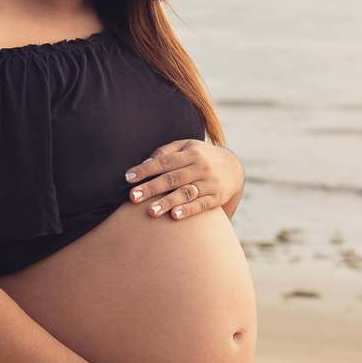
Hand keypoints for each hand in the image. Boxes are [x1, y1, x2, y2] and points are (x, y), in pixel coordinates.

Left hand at [123, 140, 243, 220]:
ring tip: (151, 211)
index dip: (146, 169)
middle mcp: (200, 167)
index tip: (128, 178)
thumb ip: (167, 152)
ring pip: (185, 193)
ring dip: (167, 202)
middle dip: (151, 188)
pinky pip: (200, 205)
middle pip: (172, 178)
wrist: (234, 167)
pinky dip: (188, 210)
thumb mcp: (187, 147)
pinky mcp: (216, 198)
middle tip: (132, 197)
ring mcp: (209, 183)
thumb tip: (146, 162)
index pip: (164, 161)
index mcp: (191, 153)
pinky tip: (174, 216)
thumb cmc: (201, 156)